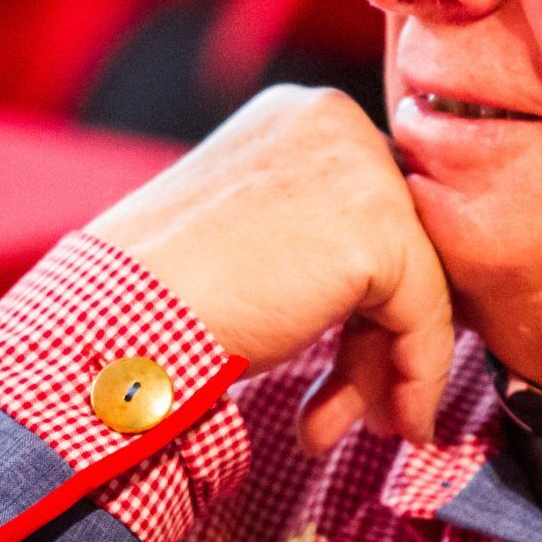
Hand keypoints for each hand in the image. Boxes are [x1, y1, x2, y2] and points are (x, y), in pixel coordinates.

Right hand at [86, 85, 451, 451]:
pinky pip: (424, 312)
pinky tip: (398, 421)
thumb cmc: (165, 292)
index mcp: (303, 116)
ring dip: (389, 365)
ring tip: (364, 425)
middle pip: (401, 241)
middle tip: (366, 406)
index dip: (371, 292)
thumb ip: (324, 243)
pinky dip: (417, 373)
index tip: (358, 357)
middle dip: (379, 335)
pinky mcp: (376, 230)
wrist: (117, 322)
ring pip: (418, 279)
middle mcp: (337, 120)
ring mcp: (361, 170)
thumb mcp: (259, 238)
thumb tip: (397, 304)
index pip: (376, 204)